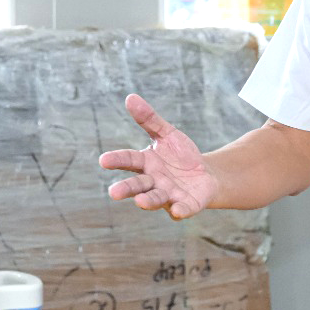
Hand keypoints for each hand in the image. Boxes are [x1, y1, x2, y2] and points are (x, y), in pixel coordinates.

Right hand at [99, 94, 219, 219]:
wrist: (206, 176)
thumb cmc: (181, 156)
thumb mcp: (167, 134)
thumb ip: (149, 119)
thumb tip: (130, 97)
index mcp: (146, 163)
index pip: (129, 160)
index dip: (117, 160)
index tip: (103, 160)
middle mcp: (153, 181)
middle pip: (137, 185)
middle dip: (126, 189)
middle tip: (113, 193)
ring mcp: (168, 195)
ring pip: (155, 199)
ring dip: (148, 201)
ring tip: (140, 202)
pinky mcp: (186, 205)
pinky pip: (182, 209)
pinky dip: (179, 211)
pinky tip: (176, 211)